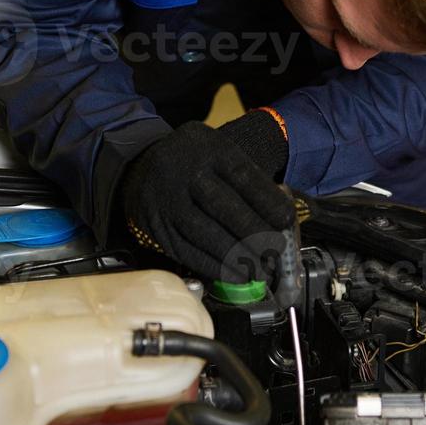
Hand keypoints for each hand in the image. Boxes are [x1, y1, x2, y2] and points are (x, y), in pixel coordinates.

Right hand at [118, 121, 295, 283]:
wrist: (140, 164)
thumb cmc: (195, 162)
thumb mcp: (219, 152)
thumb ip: (247, 178)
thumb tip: (280, 217)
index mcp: (209, 149)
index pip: (243, 176)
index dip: (267, 201)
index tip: (286, 221)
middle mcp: (185, 173)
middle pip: (224, 207)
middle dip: (254, 234)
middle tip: (274, 254)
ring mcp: (168, 200)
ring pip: (204, 233)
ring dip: (235, 257)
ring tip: (257, 272)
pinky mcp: (156, 226)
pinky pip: (186, 251)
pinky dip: (213, 267)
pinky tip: (233, 275)